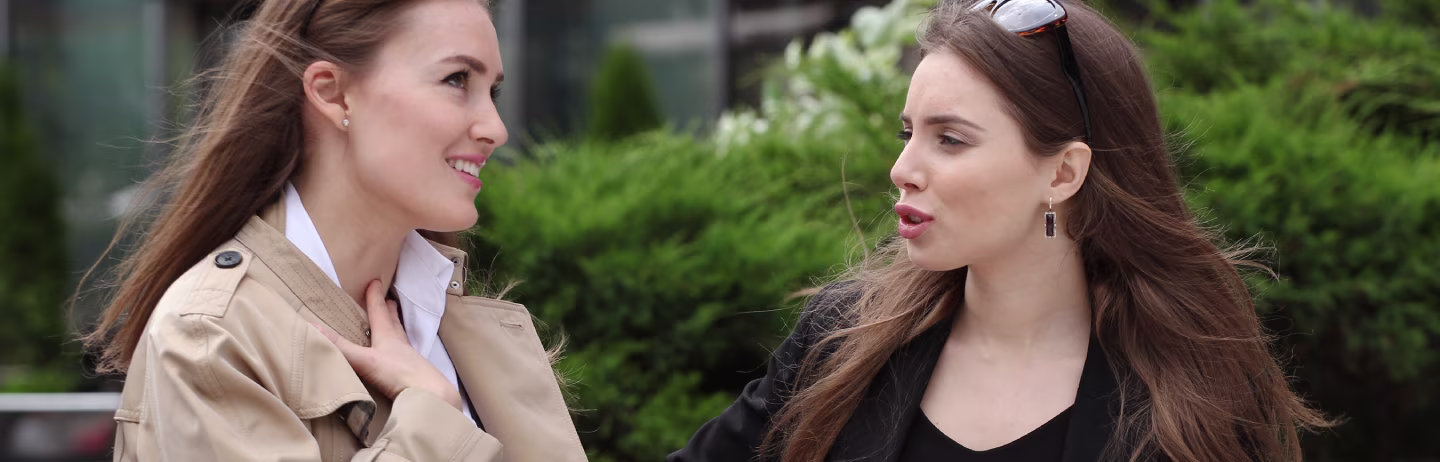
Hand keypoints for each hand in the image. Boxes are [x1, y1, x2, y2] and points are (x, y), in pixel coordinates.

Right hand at [314, 280, 462, 409]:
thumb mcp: (366, 360)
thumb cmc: (399, 374)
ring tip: (394, 324)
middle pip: (394, 323)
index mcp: (388, 337)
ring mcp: (409, 360)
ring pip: (401, 338)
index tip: (374, 281)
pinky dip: (399, 352)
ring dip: (396, 329)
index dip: (374, 297)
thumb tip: (313, 327)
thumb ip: (341, 347)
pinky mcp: (414, 375)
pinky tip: (398, 358)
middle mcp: (400, 345)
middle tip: (389, 299)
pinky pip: (404, 357)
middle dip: (389, 310)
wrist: (431, 396)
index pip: (379, 312)